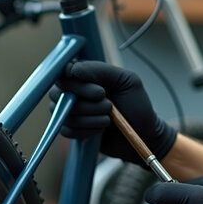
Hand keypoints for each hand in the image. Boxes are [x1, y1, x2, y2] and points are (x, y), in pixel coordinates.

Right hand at [48, 61, 176, 165]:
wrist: (143, 134)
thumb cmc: (136, 104)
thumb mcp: (126, 80)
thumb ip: (101, 70)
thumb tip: (73, 69)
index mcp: (86, 76)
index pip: (64, 72)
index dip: (75, 81)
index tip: (99, 91)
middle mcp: (74, 92)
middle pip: (59, 93)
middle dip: (86, 101)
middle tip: (108, 104)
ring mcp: (71, 112)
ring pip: (65, 113)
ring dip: (91, 117)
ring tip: (109, 118)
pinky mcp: (72, 130)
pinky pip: (67, 130)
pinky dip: (86, 131)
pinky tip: (101, 129)